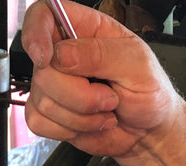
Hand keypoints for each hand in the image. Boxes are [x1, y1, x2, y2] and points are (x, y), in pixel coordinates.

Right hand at [21, 0, 180, 156]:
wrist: (148, 130)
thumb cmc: (149, 92)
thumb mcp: (136, 65)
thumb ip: (100, 54)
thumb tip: (62, 54)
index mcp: (85, 30)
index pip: (43, 15)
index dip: (36, 33)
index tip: (46, 57)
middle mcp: (64, 57)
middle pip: (43, 71)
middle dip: (79, 94)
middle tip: (108, 97)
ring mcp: (55, 87)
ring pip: (43, 102)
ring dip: (81, 115)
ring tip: (105, 110)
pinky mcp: (51, 115)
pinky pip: (39, 122)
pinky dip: (68, 129)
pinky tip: (89, 124)